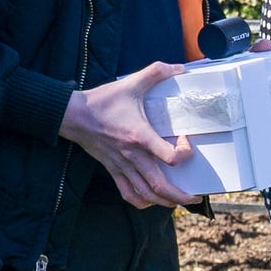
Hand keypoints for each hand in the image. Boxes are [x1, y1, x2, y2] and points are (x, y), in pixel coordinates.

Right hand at [62, 62, 194, 207]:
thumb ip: (156, 72)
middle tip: (196, 197)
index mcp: (140, 136)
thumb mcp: (131, 83)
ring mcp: (122, 166)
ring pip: (146, 194)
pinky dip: (142, 202)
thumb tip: (178, 67)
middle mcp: (133, 156)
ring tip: (179, 201)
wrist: (74, 115)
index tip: (186, 142)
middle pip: (160, 186)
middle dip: (181, 196)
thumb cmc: (103, 101)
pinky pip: (128, 194)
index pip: (169, 157)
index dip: (184, 154)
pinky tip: (152, 201)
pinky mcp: (113, 170)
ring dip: (165, 202)